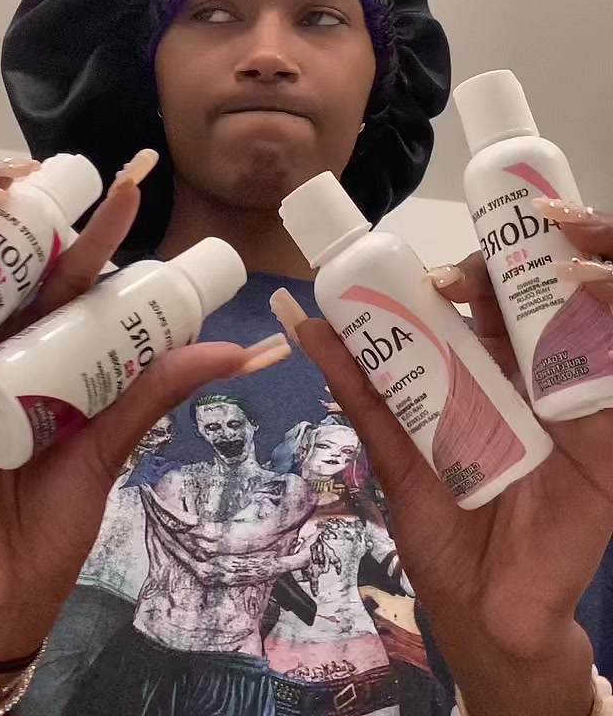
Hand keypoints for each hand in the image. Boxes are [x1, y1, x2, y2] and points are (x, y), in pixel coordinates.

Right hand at [0, 162, 245, 673]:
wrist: (1, 590)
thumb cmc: (53, 515)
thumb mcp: (113, 439)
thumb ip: (161, 387)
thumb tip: (247, 350)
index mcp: (46, 342)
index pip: (70, 265)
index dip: (99, 222)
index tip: (137, 182)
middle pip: (1, 245)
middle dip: (18, 192)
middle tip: (48, 174)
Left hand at [299, 211, 612, 715]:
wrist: (491, 618)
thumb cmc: (446, 539)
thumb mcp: (396, 458)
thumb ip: (361, 393)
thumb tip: (306, 328)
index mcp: (482, 379)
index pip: (476, 306)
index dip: (456, 275)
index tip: (419, 270)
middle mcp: (528, 381)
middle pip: (522, 304)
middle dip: (494, 275)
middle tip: (452, 282)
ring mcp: (568, 406)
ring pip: (568, 325)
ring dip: (551, 288)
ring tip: (505, 284)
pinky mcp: (605, 440)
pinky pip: (610, 377)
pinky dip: (600, 338)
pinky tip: (583, 307)